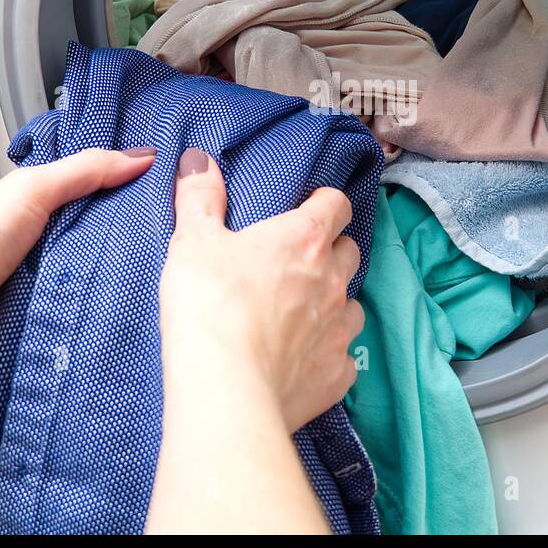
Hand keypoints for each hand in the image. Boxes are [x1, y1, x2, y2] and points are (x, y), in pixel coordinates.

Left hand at [0, 147, 156, 397]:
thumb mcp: (31, 190)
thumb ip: (85, 171)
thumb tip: (139, 157)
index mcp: (29, 215)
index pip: (90, 199)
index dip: (126, 193)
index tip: (168, 190)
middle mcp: (35, 256)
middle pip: (99, 245)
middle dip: (129, 244)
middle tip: (170, 240)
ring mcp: (37, 298)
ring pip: (94, 288)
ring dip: (115, 287)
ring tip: (155, 280)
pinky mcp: (39, 337)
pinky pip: (80, 329)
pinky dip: (97, 326)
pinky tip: (124, 320)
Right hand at [158, 148, 363, 432]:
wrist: (224, 387)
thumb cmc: (208, 305)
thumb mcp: (192, 242)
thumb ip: (200, 198)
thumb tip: (199, 160)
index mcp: (303, 239)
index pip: (336, 205)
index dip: (325, 203)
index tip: (310, 208)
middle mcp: (332, 279)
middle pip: (351, 252)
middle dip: (332, 252)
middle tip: (300, 262)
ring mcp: (340, 329)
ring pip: (354, 305)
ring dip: (334, 304)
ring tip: (303, 314)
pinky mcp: (338, 374)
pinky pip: (345, 358)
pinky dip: (329, 354)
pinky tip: (304, 360)